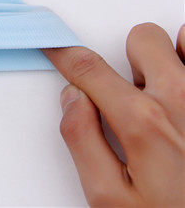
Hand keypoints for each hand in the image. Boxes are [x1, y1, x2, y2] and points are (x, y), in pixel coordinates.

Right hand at [43, 23, 184, 206]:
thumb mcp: (108, 196)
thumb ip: (81, 141)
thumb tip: (72, 100)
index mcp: (143, 122)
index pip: (90, 69)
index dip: (66, 55)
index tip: (58, 50)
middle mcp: (181, 100)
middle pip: (142, 40)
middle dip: (128, 61)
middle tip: (129, 94)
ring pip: (180, 42)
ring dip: (167, 61)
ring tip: (165, 96)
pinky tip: (184, 85)